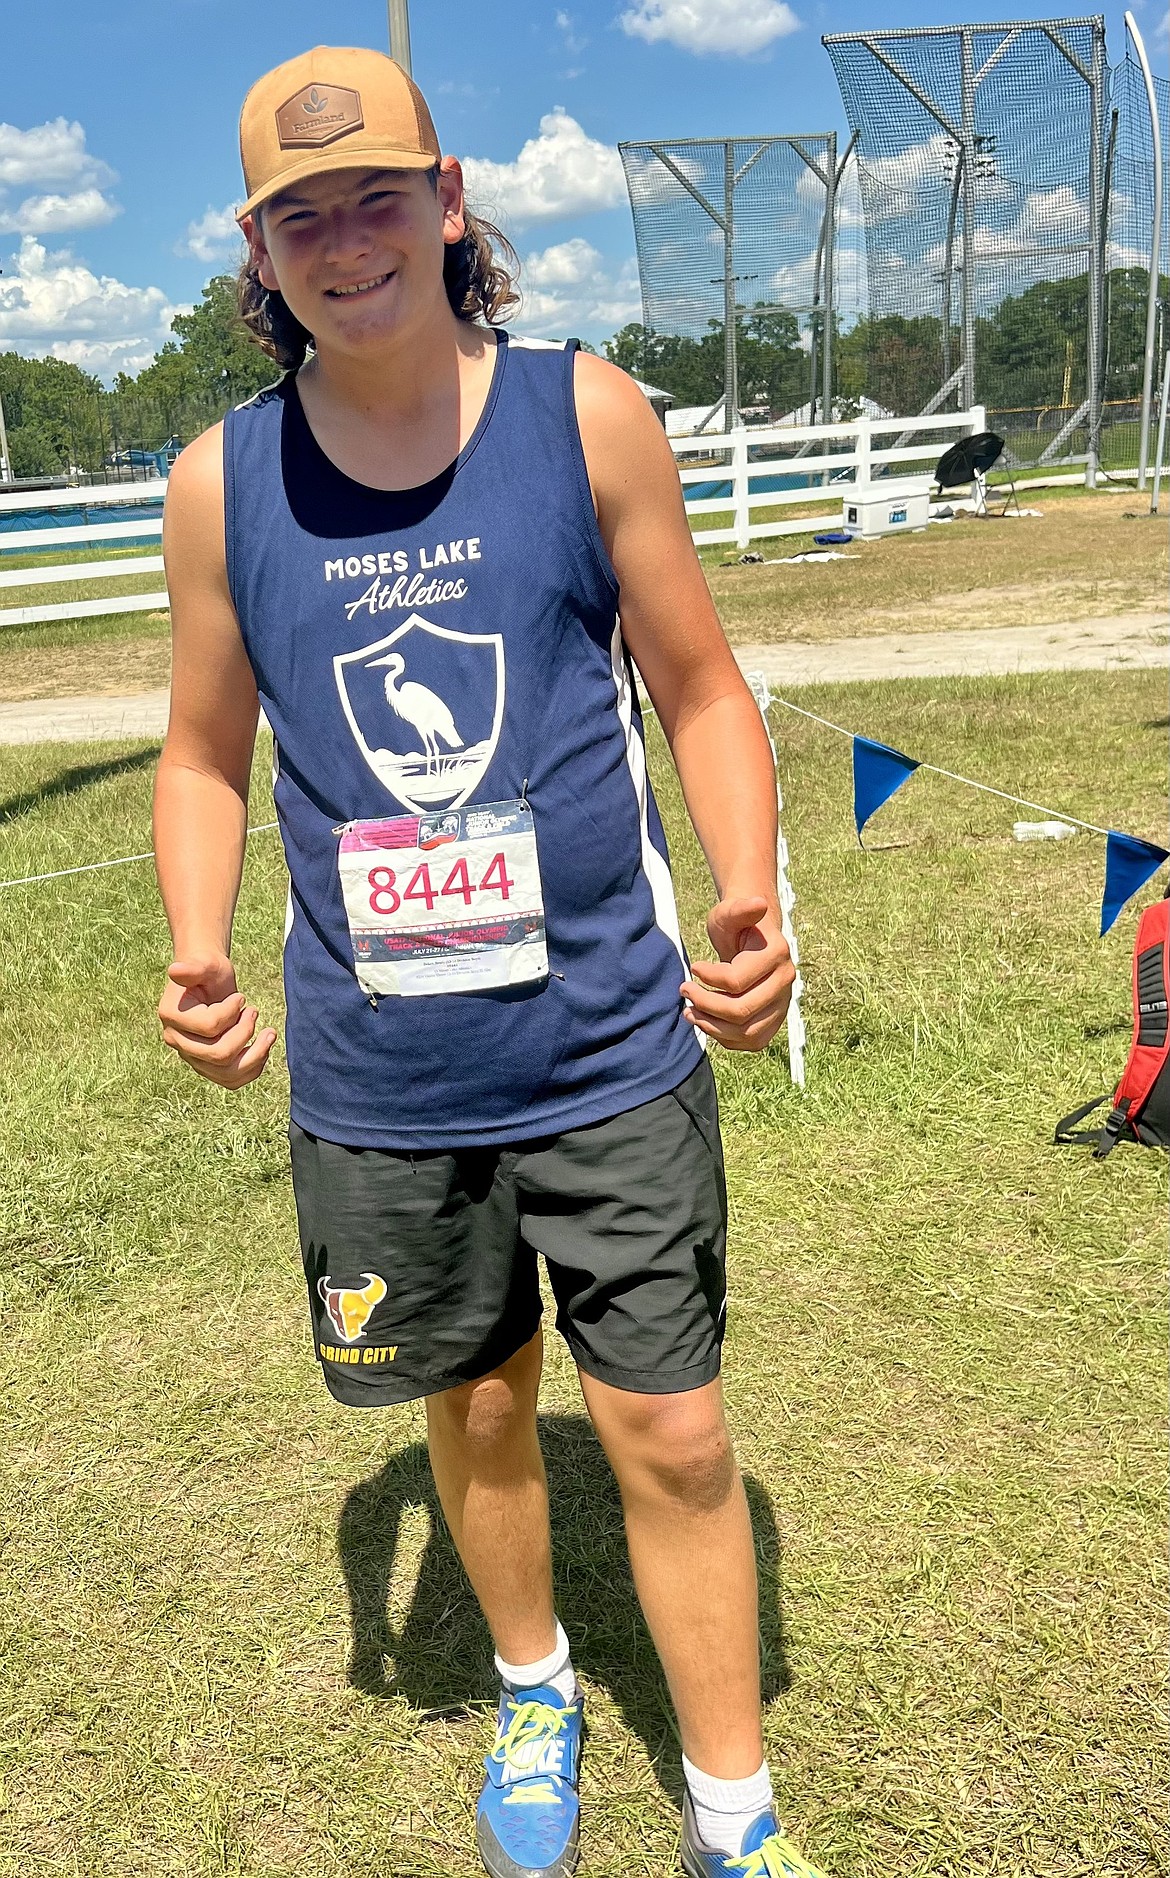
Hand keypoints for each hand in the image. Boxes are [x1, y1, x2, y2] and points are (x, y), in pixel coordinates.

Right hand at [158, 953, 276, 1087]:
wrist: (208, 983)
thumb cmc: (209, 971)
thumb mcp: (207, 964)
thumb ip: (194, 968)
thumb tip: (175, 970)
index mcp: (172, 1016)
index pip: (210, 1026)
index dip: (231, 1011)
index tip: (240, 997)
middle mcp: (176, 1040)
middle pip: (218, 1055)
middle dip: (245, 1033)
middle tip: (254, 1012)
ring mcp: (191, 1056)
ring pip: (227, 1074)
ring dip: (256, 1055)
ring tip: (269, 1033)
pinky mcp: (206, 1066)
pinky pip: (232, 1081)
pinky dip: (253, 1068)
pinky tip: (264, 1049)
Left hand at [681, 894, 794, 1051]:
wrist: (752, 938)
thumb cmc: (736, 925)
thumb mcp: (730, 912)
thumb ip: (740, 909)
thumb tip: (759, 904)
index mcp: (777, 954)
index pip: (736, 981)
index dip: (708, 978)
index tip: (694, 967)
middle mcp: (785, 982)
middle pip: (740, 1011)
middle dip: (705, 1004)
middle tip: (685, 991)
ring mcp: (782, 1004)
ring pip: (746, 1032)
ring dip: (712, 1026)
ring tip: (690, 1013)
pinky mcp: (774, 1020)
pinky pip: (751, 1041)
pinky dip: (726, 1038)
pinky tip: (707, 1022)